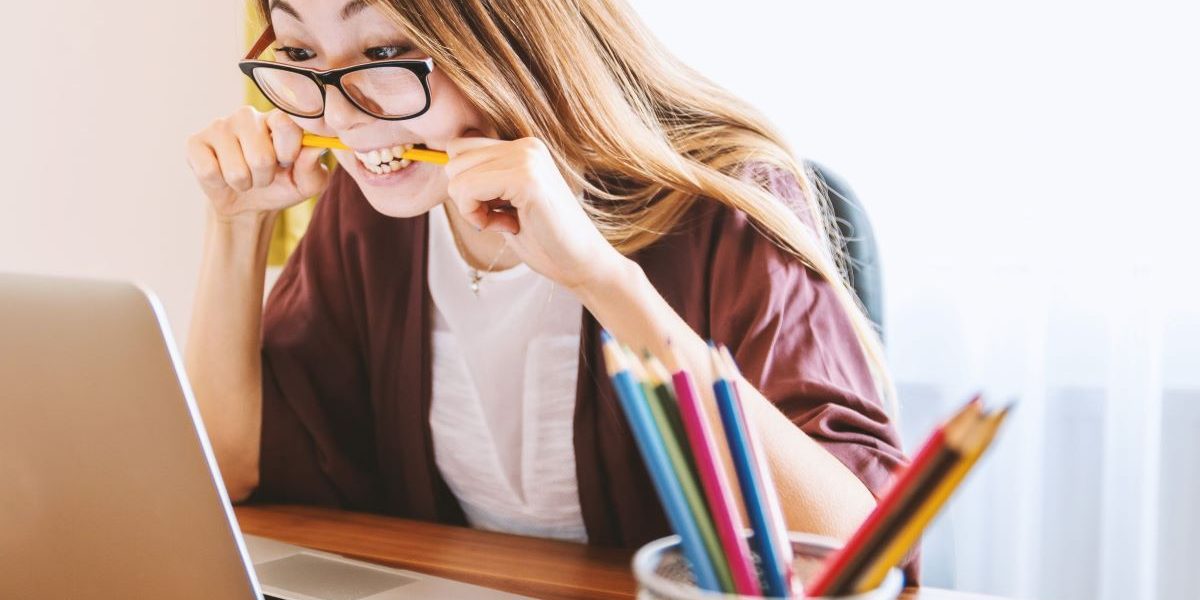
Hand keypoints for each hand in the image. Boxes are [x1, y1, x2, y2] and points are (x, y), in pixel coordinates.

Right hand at [185, 106, 330, 222]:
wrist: (248, 205)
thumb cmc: (281, 186)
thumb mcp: (306, 184)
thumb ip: (314, 168)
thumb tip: (315, 148)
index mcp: (277, 118)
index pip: (286, 124)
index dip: (288, 152)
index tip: (287, 162)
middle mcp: (248, 115)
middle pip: (260, 157)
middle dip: (264, 177)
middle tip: (262, 175)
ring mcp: (219, 126)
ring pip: (236, 170)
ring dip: (244, 183)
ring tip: (244, 177)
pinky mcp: (195, 142)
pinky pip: (209, 172)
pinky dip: (219, 184)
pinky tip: (221, 175)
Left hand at [443, 136, 627, 291]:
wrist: (582, 264)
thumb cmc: (544, 239)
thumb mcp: (505, 202)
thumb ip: (482, 180)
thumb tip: (443, 165)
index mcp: (523, 147)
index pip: (460, 148)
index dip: (466, 185)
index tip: (494, 209)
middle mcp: (525, 145)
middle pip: (453, 159)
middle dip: (465, 196)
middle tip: (499, 218)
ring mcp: (527, 158)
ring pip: (456, 175)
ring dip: (471, 208)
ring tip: (506, 222)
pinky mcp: (526, 178)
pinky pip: (467, 189)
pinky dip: (476, 216)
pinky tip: (507, 226)